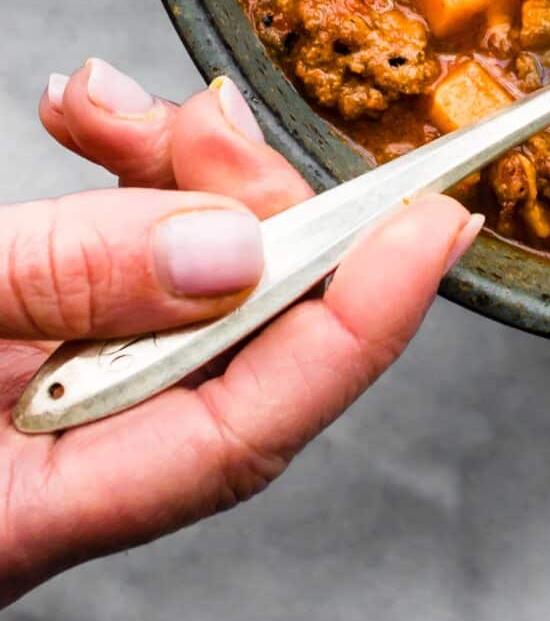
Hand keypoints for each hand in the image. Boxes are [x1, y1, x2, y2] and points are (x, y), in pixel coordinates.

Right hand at [0, 60, 479, 607]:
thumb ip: (64, 278)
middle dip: (247, 205)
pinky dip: (108, 191)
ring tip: (106, 108)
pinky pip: (104, 273)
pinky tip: (89, 129)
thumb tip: (231, 247)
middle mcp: (57, 476)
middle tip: (212, 118)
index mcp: (31, 512)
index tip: (437, 226)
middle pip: (228, 341)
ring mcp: (40, 417)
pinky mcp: (19, 357)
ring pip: (169, 287)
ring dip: (160, 175)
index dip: (363, 320)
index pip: (254, 425)